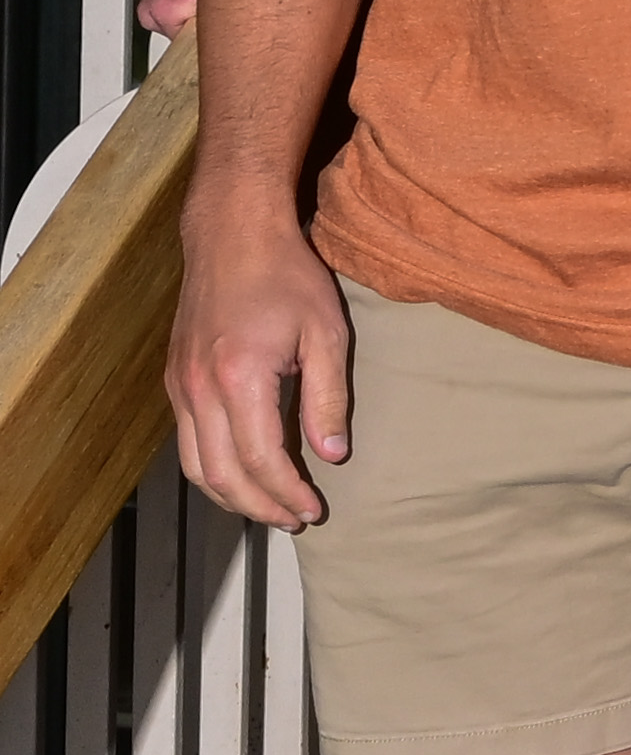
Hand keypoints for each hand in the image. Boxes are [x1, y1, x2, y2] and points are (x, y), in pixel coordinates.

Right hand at [163, 183, 350, 530]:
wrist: (232, 234)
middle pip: (219, 473)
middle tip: (294, 520)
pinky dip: (212, 468)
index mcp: (238, 378)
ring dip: (230, 495)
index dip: (286, 494)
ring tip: (270, 509)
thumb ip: (328, 398)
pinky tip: (242, 474)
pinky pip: (187, 440)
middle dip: (258, 506)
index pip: (259, 460)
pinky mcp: (175, 378)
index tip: (313, 510)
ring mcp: (180, 384)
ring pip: (194, 464)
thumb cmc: (286, 275)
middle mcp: (198, 388)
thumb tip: (332, 455)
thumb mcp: (326, 333)